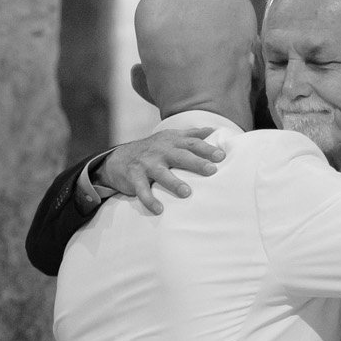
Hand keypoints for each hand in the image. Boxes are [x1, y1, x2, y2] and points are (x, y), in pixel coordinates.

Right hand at [95, 129, 224, 214]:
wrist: (119, 158)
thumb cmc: (152, 150)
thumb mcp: (170, 138)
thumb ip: (191, 135)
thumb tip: (213, 130)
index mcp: (172, 142)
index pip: (192, 144)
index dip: (207, 149)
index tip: (221, 156)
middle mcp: (160, 151)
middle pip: (180, 156)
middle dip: (196, 162)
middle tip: (211, 170)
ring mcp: (146, 164)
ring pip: (161, 173)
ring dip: (174, 182)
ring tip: (187, 193)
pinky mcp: (134, 177)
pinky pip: (142, 190)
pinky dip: (149, 200)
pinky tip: (159, 210)